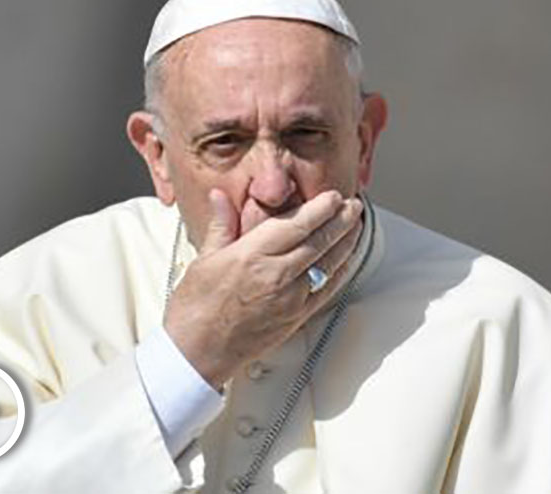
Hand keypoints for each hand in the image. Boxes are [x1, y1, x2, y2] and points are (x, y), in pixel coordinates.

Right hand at [163, 189, 363, 389]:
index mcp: (252, 255)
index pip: (297, 224)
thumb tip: (221, 196)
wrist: (196, 354)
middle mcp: (275, 275)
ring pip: (328, 264)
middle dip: (341, 219)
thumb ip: (221, 225)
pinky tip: (347, 261)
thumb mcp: (203, 259)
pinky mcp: (296, 318)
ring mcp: (290, 298)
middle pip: (319, 241)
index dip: (321, 208)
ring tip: (356, 225)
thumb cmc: (194, 310)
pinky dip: (340, 273)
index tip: (333, 196)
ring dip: (346, 242)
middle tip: (353, 205)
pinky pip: (326, 291)